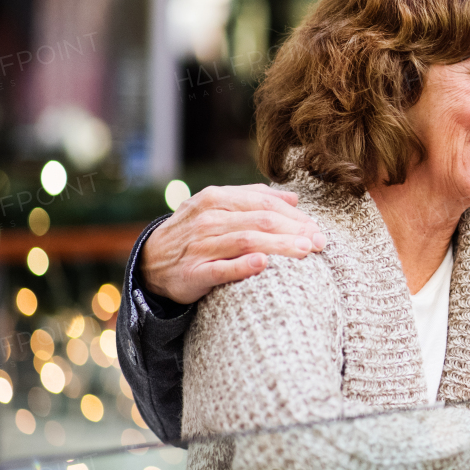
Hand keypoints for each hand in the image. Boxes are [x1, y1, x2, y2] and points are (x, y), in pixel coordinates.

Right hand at [142, 185, 326, 304]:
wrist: (150, 262)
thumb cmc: (195, 233)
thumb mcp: (219, 208)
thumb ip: (255, 199)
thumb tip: (294, 197)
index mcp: (217, 199)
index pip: (264, 203)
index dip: (294, 215)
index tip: (318, 229)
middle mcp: (208, 218)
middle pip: (260, 221)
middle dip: (294, 230)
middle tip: (320, 242)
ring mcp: (199, 245)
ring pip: (245, 242)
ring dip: (279, 246)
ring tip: (305, 251)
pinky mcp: (192, 272)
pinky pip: (220, 268)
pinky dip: (242, 266)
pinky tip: (263, 264)